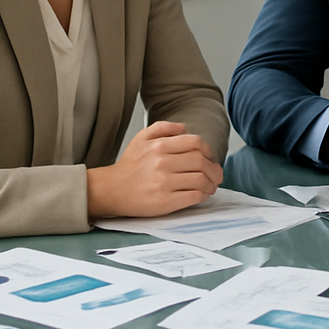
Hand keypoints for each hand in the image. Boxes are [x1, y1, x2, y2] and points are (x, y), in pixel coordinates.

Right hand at [86, 121, 223, 218]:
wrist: (110, 190)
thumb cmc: (130, 165)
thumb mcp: (141, 138)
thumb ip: (163, 127)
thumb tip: (184, 127)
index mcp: (159, 146)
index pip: (196, 143)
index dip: (209, 151)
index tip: (211, 158)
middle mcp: (162, 163)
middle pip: (201, 161)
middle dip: (214, 168)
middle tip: (217, 174)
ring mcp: (164, 183)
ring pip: (201, 179)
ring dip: (212, 183)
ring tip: (212, 186)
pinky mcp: (165, 201)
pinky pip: (194, 196)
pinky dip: (203, 195)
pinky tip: (203, 195)